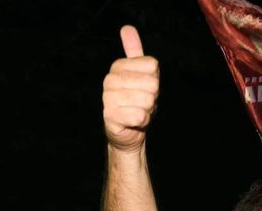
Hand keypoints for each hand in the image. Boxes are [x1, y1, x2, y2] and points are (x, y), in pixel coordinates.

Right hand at [102, 25, 159, 152]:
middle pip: (151, 84)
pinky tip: (133, 121)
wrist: (129, 130)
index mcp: (118, 66)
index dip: (154, 80)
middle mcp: (110, 80)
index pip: (152, 66)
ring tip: (137, 110)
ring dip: (147, 110)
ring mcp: (107, 98)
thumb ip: (135, 51)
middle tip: (142, 102)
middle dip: (152, 97)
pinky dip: (142, 121)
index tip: (144, 87)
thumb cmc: (137, 101)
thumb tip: (127, 28)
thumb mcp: (141, 74)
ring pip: (146, 100)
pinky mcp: (110, 117)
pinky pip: (139, 115)